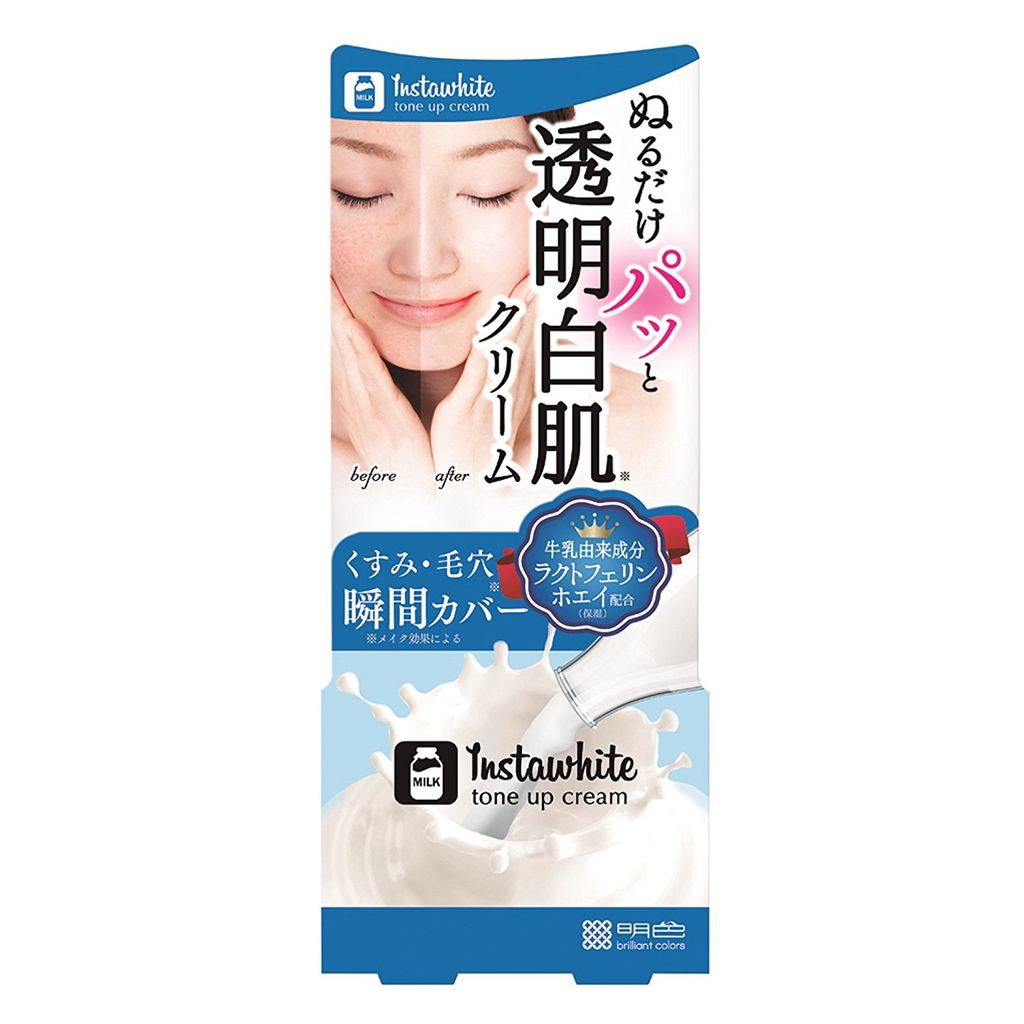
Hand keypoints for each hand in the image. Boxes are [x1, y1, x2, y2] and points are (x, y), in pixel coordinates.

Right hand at [331, 277, 432, 480]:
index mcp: (360, 395)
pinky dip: (358, 351)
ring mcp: (368, 406)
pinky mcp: (385, 416)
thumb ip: (380, 388)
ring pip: (347, 352)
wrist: (410, 492)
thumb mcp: (387, 417)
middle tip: (316, 270)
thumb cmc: (403, 455)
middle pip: (335, 342)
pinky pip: (370, 378)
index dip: (330, 310)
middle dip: (325, 305)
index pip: (342, 343)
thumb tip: (376, 362)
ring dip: (334, 316)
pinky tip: (350, 326)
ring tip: (325, 284)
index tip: (324, 279)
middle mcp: (357, 397)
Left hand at [430, 276, 536, 478]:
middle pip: (530, 338)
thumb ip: (504, 384)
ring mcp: (492, 396)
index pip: (534, 341)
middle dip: (541, 304)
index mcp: (517, 388)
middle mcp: (511, 389)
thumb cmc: (477, 449)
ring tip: (534, 284)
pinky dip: (494, 345)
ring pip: (513, 348)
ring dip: (525, 317)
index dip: (543, 311)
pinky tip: (501, 324)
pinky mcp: (470, 405)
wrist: (465, 486)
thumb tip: (504, 359)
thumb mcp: (496, 412)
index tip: (550, 280)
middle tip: (551, 270)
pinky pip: (485, 369)